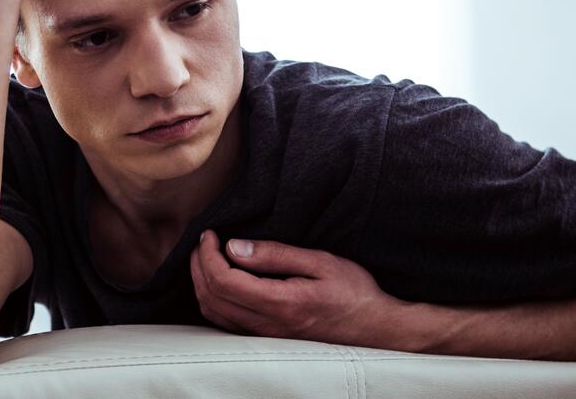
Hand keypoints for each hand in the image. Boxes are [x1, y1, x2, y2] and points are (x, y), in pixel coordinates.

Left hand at [190, 230, 403, 346]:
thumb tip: (234, 247)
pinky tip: (220, 282)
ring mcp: (266, 336)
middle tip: (204, 242)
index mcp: (280, 303)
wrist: (377, 328)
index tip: (210, 234)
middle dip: (198, 266)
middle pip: (211, 298)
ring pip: (214, 314)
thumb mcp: (320, 262)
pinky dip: (213, 301)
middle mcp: (268, 325)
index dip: (207, 255)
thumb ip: (276, 255)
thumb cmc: (355, 292)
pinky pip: (226, 324)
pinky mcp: (269, 340)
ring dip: (201, 284)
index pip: (223, 281)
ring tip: (207, 258)